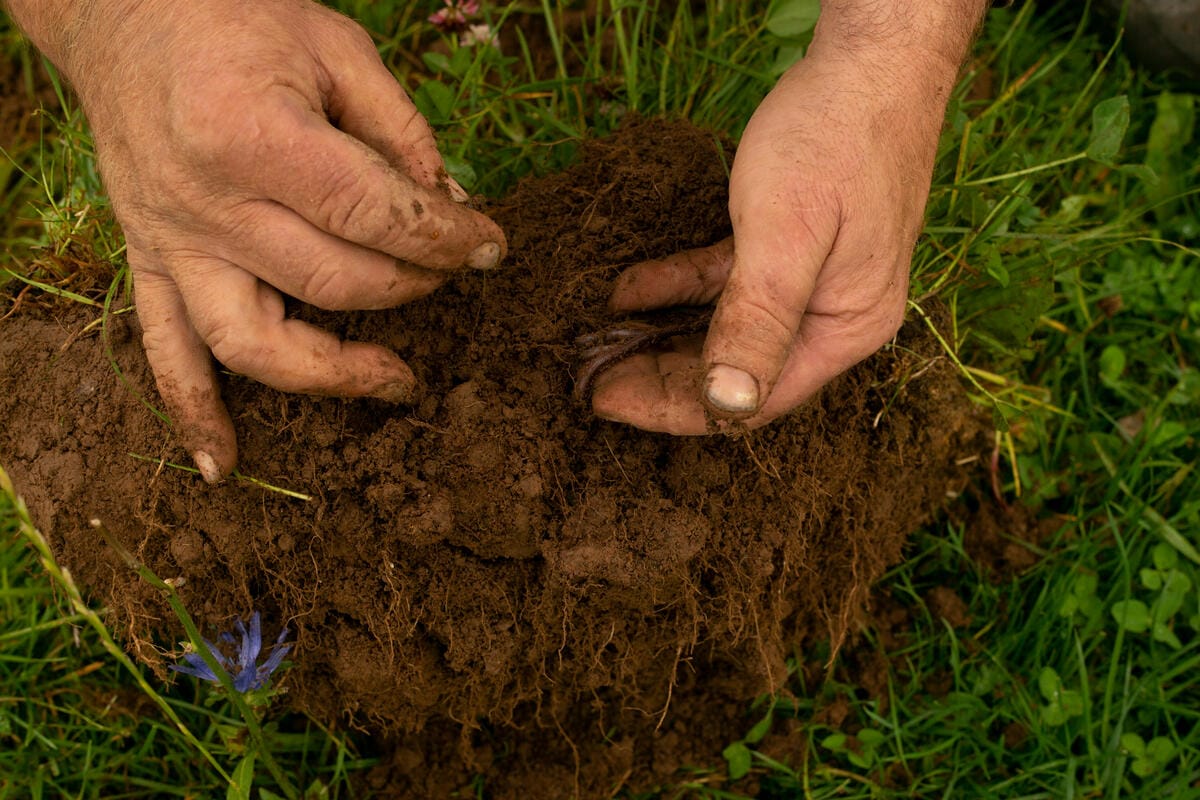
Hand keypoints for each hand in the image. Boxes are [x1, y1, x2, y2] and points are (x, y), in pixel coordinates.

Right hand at [19, 0, 505, 480]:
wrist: (125, 17)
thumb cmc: (237, 19)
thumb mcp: (337, 48)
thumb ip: (402, 133)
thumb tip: (455, 210)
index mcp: (254, 135)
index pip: (374, 215)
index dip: (447, 239)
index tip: (491, 248)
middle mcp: (207, 203)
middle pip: (334, 283)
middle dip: (414, 286)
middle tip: (453, 275)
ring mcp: (172, 243)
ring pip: (255, 344)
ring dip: (334, 374)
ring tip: (398, 381)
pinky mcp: (150, 264)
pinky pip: (165, 356)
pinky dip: (194, 415)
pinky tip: (225, 463)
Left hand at [590, 41, 962, 433]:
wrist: (873, 58)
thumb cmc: (834, 138)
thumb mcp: (786, 233)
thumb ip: (757, 319)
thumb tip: (729, 404)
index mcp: (846, 328)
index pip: (754, 400)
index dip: (679, 409)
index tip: (609, 400)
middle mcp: (834, 316)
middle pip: (737, 371)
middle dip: (662, 378)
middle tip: (590, 380)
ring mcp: (814, 282)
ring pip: (726, 329)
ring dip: (663, 336)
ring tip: (599, 344)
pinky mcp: (792, 248)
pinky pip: (726, 282)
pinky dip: (679, 285)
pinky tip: (629, 287)